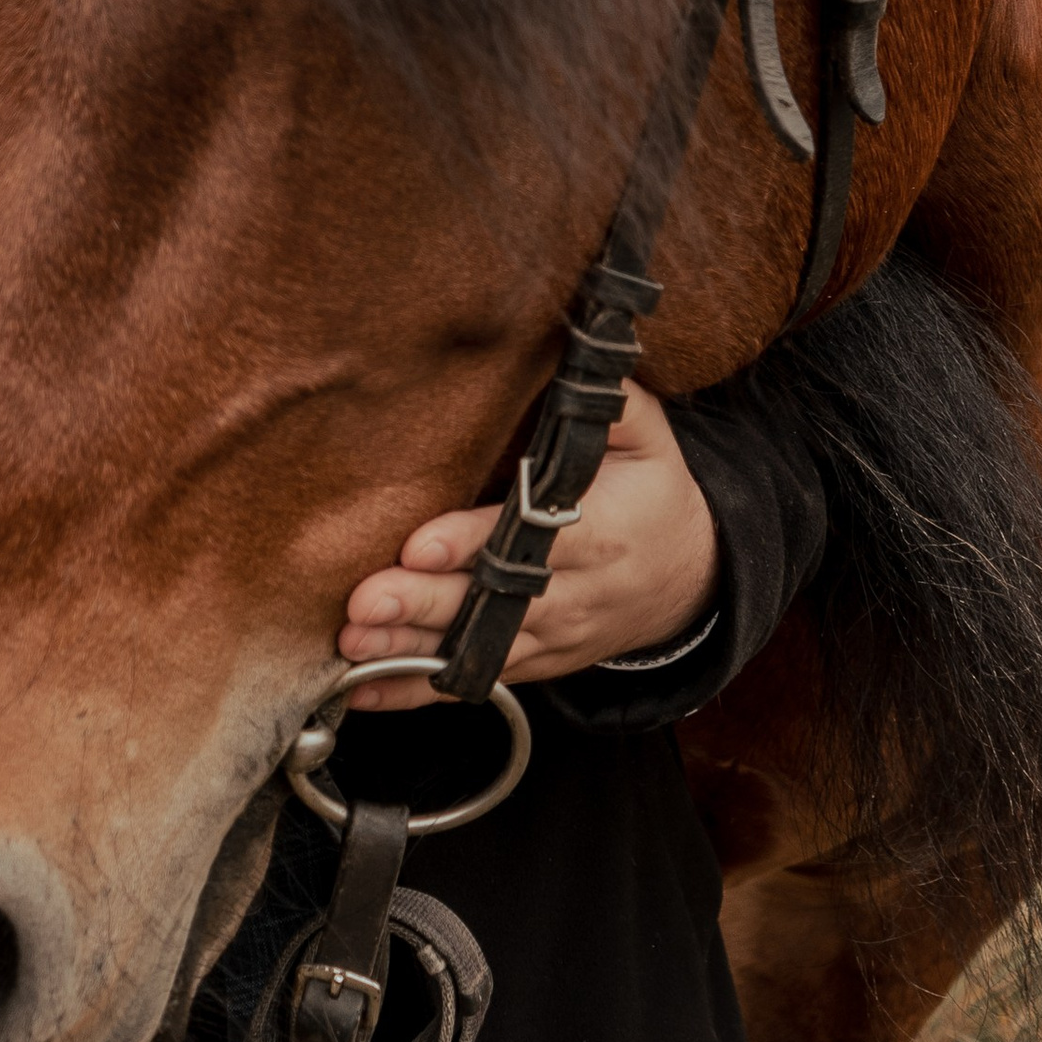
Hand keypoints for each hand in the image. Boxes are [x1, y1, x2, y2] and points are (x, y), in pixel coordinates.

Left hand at [337, 384, 717, 708]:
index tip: (418, 543)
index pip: (533, 539)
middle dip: (425, 605)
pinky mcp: (534, 664)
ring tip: (351, 642)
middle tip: (364, 601)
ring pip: (477, 650)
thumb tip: (585, 354)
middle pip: (495, 605)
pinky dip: (416, 688)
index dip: (474, 543)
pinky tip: (363, 686)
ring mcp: (553, 637)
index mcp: (605, 533)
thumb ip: (614, 405)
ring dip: (410, 650)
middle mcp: (576, 594)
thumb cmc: (654, 498)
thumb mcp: (650, 443)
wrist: (689, 580)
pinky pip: (473, 681)